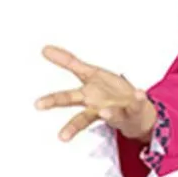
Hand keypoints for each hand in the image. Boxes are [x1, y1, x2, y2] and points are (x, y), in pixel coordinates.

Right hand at [35, 46, 157, 141]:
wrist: (135, 115)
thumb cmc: (110, 94)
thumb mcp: (89, 73)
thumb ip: (69, 62)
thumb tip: (45, 48)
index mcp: (87, 96)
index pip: (68, 96)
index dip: (53, 100)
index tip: (38, 104)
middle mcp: (98, 106)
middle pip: (82, 112)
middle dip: (69, 120)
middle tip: (55, 128)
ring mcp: (115, 110)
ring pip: (110, 114)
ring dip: (108, 113)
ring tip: (105, 112)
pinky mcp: (132, 110)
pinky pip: (136, 104)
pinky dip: (138, 98)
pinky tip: (139, 92)